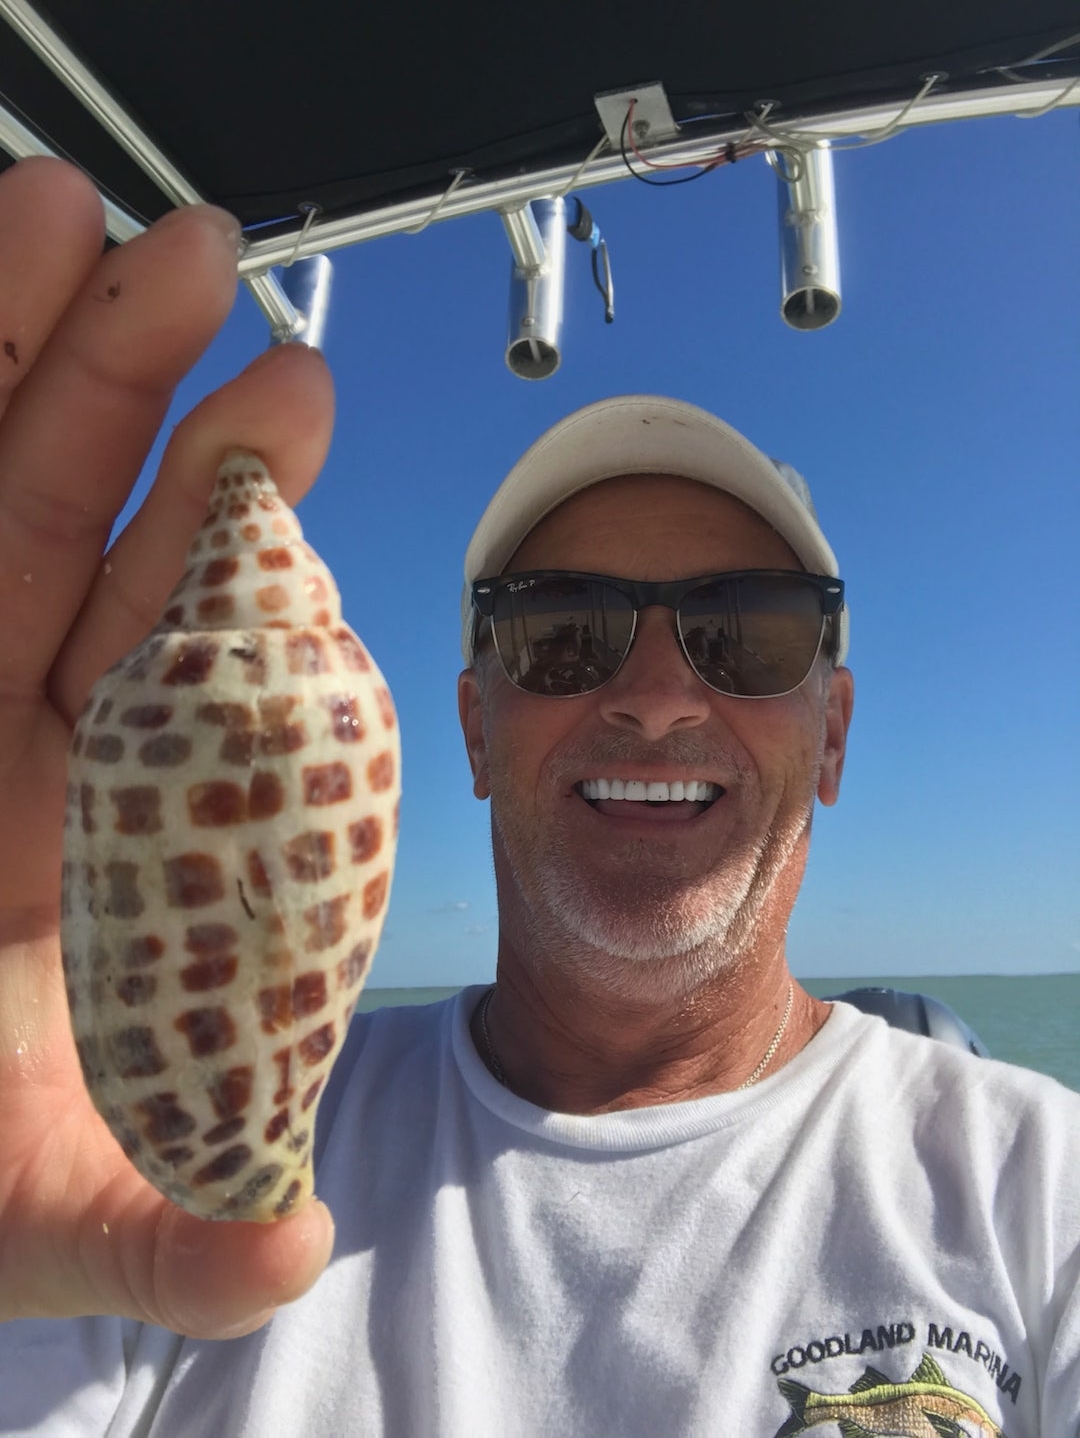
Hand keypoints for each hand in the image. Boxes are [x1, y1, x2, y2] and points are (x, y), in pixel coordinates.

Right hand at [0, 158, 336, 1337]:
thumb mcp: (38, 1215)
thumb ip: (165, 1235)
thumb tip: (296, 1253)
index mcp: (95, 834)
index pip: (182, 671)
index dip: (234, 556)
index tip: (290, 432)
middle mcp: (10, 738)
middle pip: (87, 546)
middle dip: (147, 412)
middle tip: (220, 284)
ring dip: (23, 356)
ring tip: (71, 213)